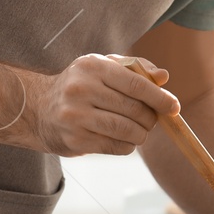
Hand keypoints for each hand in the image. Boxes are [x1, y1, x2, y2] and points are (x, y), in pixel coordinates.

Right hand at [25, 53, 179, 156]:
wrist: (39, 109)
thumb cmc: (81, 85)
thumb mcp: (103, 67)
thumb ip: (135, 68)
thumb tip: (164, 77)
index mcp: (92, 66)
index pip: (136, 84)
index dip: (159, 97)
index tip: (174, 107)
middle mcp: (81, 89)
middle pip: (134, 110)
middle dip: (150, 118)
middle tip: (151, 120)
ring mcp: (76, 116)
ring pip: (126, 131)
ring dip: (141, 134)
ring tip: (140, 131)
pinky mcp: (75, 140)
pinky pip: (115, 147)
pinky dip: (127, 145)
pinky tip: (124, 139)